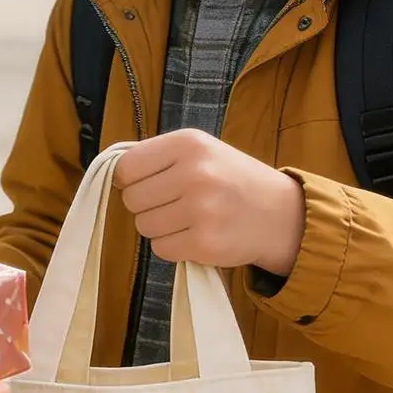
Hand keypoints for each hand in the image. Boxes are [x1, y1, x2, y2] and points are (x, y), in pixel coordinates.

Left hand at [114, 129, 305, 275]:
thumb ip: (157, 157)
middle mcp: (195, 173)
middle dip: (147, 205)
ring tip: (188, 219)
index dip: (130, 180)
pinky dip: (173, 246)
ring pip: (143, 225)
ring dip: (159, 227)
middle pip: (132, 199)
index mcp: (189, 144)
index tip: (147, 183)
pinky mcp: (205, 243)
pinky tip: (196, 235)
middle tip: (175, 203)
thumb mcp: (200, 151)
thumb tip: (113, 174)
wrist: (279, 213)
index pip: (127, 166)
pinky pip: (161, 249)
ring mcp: (201, 210)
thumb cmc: (230, 179)